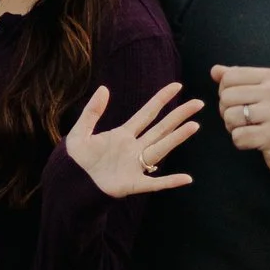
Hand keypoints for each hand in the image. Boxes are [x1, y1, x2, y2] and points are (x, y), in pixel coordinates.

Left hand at [65, 82, 203, 196]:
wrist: (71, 182)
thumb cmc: (76, 159)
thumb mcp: (79, 132)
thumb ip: (92, 112)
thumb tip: (104, 89)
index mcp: (123, 134)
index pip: (147, 113)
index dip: (161, 99)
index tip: (177, 86)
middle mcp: (134, 148)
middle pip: (161, 128)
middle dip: (179, 115)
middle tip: (198, 103)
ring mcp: (135, 165)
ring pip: (161, 149)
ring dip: (177, 138)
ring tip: (194, 126)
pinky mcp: (133, 184)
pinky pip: (155, 183)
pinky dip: (170, 181)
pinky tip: (186, 178)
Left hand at [213, 64, 269, 177]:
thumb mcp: (263, 90)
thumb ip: (238, 78)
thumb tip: (214, 70)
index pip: (229, 77)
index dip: (224, 92)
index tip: (238, 102)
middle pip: (226, 97)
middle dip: (227, 111)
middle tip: (242, 119)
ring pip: (230, 117)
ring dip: (232, 127)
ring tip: (248, 128)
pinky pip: (238, 137)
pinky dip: (240, 141)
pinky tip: (253, 140)